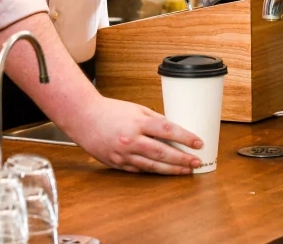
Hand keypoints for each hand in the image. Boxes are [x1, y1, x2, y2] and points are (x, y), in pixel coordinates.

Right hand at [72, 96, 203, 174]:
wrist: (84, 118)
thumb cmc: (110, 111)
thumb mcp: (136, 109)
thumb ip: (155, 119)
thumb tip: (174, 130)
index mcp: (138, 123)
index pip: (168, 130)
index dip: (185, 137)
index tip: (198, 143)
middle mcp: (131, 140)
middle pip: (163, 153)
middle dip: (182, 159)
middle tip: (197, 162)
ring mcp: (124, 154)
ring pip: (153, 166)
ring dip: (172, 170)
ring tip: (186, 171)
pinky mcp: (117, 163)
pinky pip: (139, 170)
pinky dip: (153, 172)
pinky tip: (165, 172)